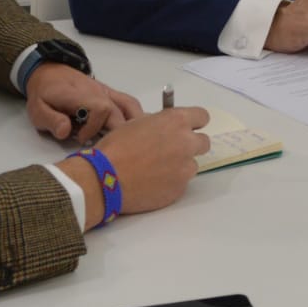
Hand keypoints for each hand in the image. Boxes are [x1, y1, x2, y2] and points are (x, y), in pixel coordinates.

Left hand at [25, 62, 142, 143]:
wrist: (50, 73)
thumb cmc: (44, 94)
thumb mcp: (37, 109)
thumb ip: (51, 120)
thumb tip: (65, 132)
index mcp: (80, 95)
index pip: (101, 109)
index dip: (94, 128)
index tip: (81, 139)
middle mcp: (98, 92)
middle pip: (120, 112)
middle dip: (115, 133)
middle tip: (103, 147)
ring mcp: (107, 92)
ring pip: (131, 106)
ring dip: (131, 125)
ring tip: (123, 143)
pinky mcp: (111, 95)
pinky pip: (130, 103)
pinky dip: (135, 117)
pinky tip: (132, 132)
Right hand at [61, 106, 210, 227]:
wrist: (104, 178)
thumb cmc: (116, 146)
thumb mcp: (137, 123)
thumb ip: (159, 124)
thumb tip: (165, 129)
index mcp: (176, 121)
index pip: (202, 117)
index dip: (194, 123)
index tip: (187, 128)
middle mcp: (187, 143)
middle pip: (203, 143)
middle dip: (191, 145)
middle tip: (172, 151)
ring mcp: (185, 168)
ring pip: (192, 165)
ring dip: (180, 166)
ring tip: (156, 171)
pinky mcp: (179, 190)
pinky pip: (180, 184)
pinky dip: (170, 183)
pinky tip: (151, 184)